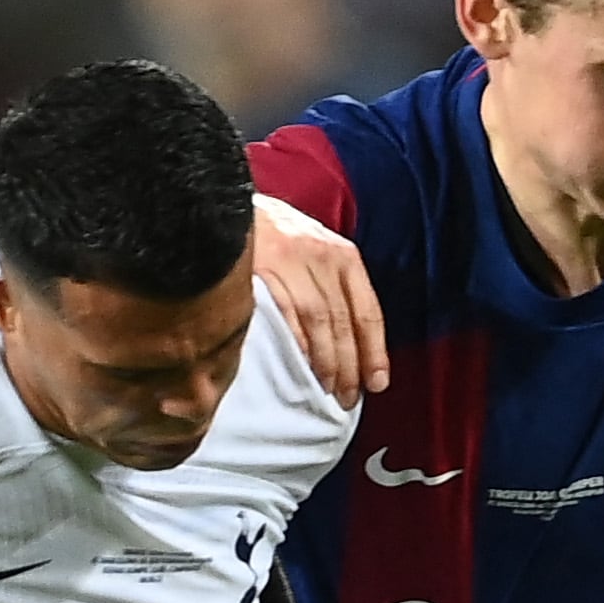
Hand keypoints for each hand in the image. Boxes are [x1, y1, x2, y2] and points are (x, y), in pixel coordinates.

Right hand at [249, 197, 386, 398]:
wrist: (226, 204)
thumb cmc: (274, 236)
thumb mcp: (314, 251)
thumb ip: (333, 286)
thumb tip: (349, 343)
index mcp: (343, 255)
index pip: (367, 310)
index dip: (374, 350)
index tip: (377, 382)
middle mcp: (322, 255)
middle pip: (344, 321)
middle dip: (350, 365)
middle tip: (348, 398)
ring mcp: (292, 260)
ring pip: (319, 320)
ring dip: (325, 361)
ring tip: (327, 390)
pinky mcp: (262, 266)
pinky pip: (285, 313)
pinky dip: (296, 343)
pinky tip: (299, 367)